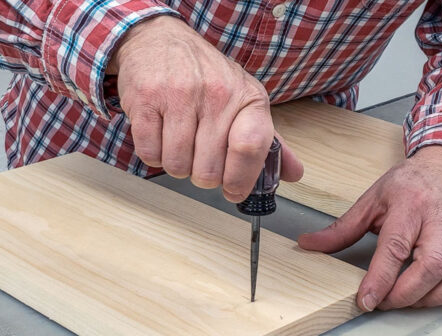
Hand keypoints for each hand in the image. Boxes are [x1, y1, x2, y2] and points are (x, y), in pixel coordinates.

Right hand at [108, 16, 303, 200]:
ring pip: (177, 165)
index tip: (233, 191)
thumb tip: (294, 173)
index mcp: (248, 99)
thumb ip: (268, 141)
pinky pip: (150, 153)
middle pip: (209, 169)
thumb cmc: (207, 77)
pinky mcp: (146, 99)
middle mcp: (217, 94)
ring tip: (180, 144)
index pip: (250, 147)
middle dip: (203, 175)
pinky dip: (153, 154)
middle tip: (200, 159)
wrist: (160, 39)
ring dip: (177, 165)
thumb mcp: (245, 100)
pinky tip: (161, 135)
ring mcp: (179, 95)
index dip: (241, 179)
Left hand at [299, 146, 441, 310]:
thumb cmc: (409, 185)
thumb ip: (342, 228)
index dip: (380, 279)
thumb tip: (308, 245)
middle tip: (386, 303)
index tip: (366, 300)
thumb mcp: (372, 200)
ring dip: (435, 297)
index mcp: (410, 204)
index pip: (395, 246)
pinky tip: (440, 294)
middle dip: (407, 294)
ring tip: (412, 301)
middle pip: (432, 265)